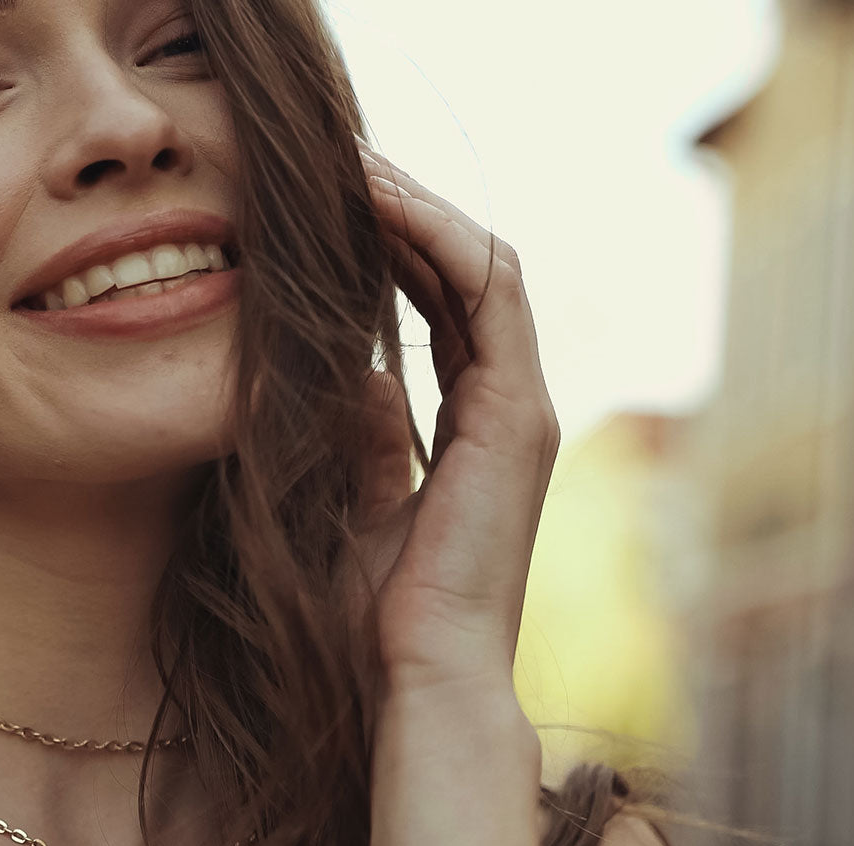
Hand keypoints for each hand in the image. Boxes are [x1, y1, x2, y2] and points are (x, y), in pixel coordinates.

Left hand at [338, 138, 560, 699]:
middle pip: (466, 273)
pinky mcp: (517, 413)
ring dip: (419, 208)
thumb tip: (353, 373)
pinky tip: (379, 203)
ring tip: (352, 165)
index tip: (331, 209)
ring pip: (483, 266)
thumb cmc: (374, 615)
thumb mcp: (350, 504)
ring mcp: (521, 407)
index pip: (443, 305)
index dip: (394, 247)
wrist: (417, 672)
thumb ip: (362, 439)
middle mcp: (508, 406)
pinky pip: (488, 292)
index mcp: (473, 426)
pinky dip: (436, 238)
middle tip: (338, 165)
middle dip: (406, 212)